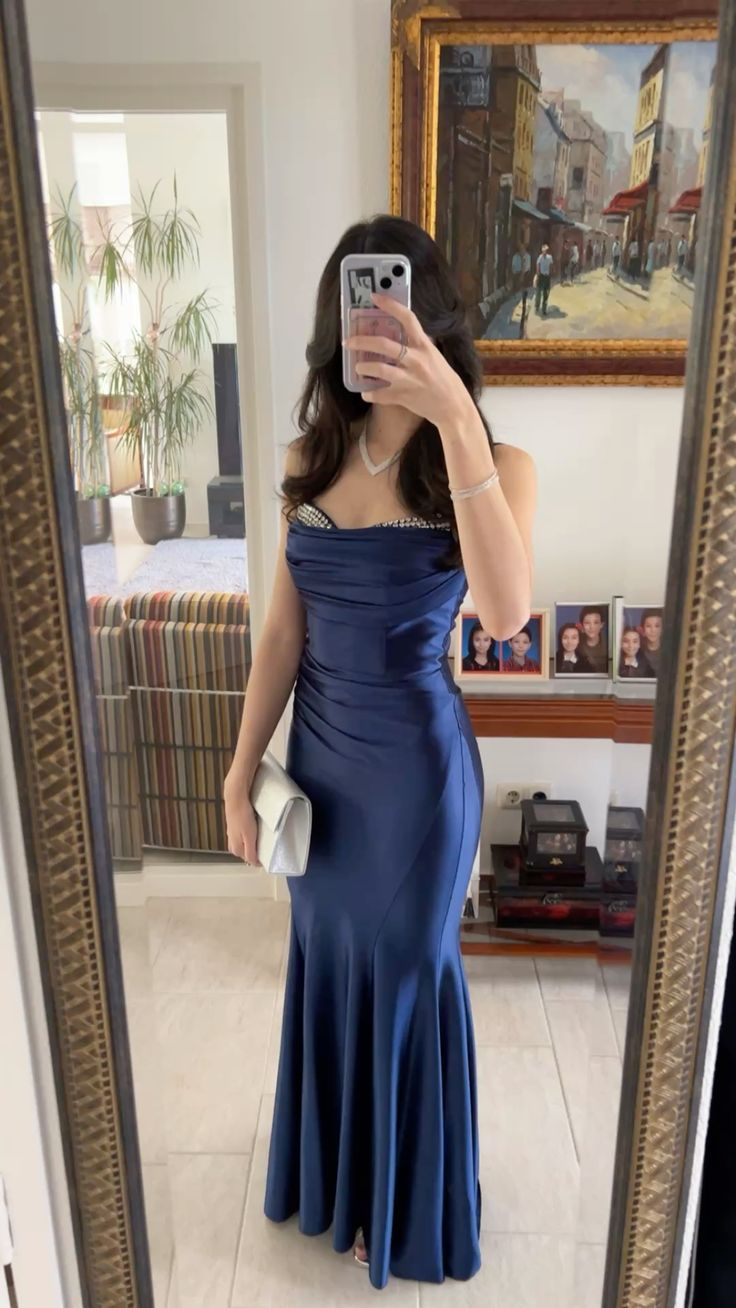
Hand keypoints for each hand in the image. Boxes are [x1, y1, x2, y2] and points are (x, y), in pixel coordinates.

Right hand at [223, 775, 260, 864]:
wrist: (235, 798)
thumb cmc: (243, 817)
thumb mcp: (249, 837)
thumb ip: (251, 851)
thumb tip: (253, 863)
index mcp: (236, 847)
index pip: (247, 859)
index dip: (257, 860)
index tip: (266, 859)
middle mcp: (231, 841)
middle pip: (242, 853)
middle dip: (251, 854)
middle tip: (263, 851)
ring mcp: (231, 832)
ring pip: (240, 843)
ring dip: (248, 845)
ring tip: (258, 842)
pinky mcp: (233, 824)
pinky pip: (240, 834)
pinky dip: (246, 836)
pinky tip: (252, 830)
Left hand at [343, 290, 472, 428]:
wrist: (453, 407)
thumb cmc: (443, 380)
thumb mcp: (433, 356)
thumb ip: (418, 345)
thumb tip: (400, 333)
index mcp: (424, 347)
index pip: (408, 319)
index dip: (390, 305)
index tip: (374, 297)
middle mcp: (416, 360)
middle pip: (384, 345)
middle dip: (362, 341)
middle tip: (349, 341)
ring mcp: (409, 379)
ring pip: (379, 369)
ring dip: (363, 367)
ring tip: (357, 367)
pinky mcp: (404, 396)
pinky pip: (380, 394)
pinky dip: (369, 393)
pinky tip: (366, 392)